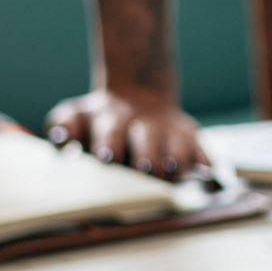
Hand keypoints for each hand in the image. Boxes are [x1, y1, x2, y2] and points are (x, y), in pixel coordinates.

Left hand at [44, 88, 206, 177]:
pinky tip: (209, 173)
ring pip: (178, 142)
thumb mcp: (74, 116)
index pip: (110, 131)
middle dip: (147, 153)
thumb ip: (62, 126)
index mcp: (110, 120)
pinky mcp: (190, 135)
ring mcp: (169, 129)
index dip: (110, 143)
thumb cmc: (97, 122)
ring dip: (178, 156)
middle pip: (147, 138)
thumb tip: (61, 141)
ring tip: (175, 171)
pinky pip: (202, 147)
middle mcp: (143, 124)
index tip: (107, 156)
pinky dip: (205, 161)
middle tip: (146, 168)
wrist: (136, 97)